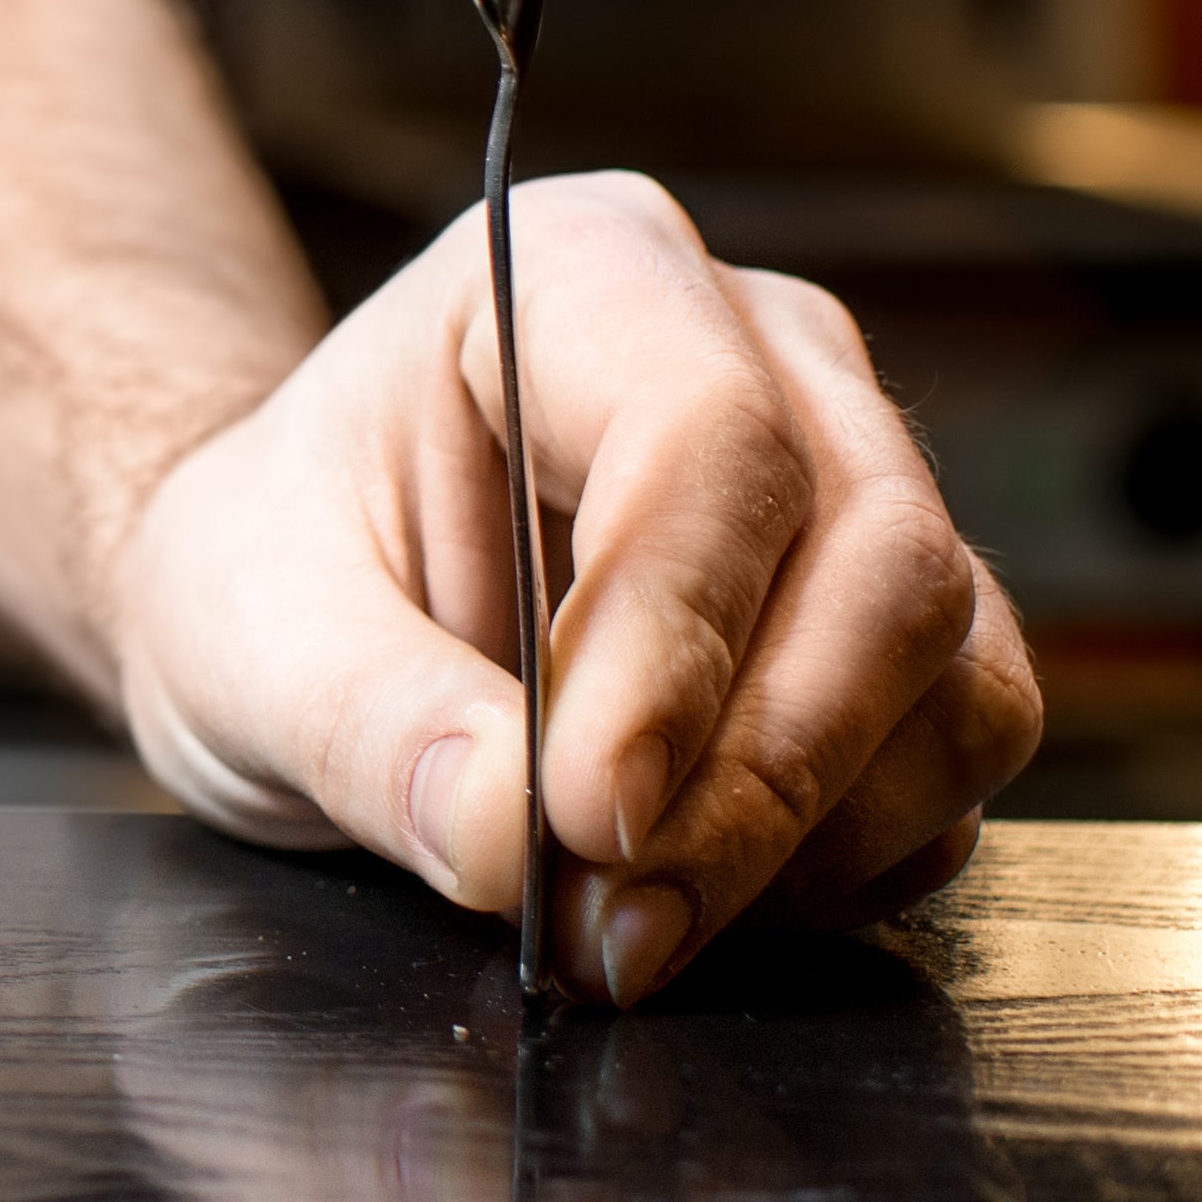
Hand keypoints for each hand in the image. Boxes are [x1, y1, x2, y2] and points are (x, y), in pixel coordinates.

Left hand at [110, 170, 1040, 1001]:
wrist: (305, 611)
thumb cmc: (273, 569)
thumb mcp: (245, 631)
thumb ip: (365, 718)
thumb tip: (506, 836)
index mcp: (580, 271)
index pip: (708, 433)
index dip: (674, 635)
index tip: (588, 809)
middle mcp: (762, 352)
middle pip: (878, 555)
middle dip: (759, 773)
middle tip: (616, 924)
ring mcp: (854, 484)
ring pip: (952, 668)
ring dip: (815, 835)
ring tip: (632, 930)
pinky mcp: (897, 631)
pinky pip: (957, 756)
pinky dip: (852, 858)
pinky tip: (703, 896)